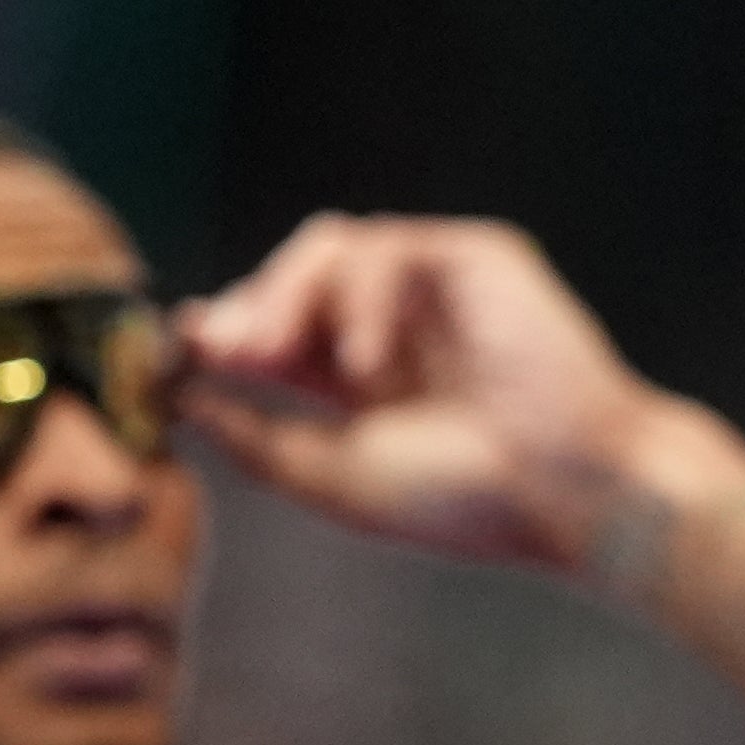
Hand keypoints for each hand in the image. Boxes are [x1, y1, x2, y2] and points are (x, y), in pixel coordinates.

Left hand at [181, 214, 737, 575]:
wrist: (564, 487)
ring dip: (287, 294)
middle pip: (291, 279)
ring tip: (277, 353)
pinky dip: (359, 295)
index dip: (222, 330)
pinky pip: (387, 245)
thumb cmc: (464, 499)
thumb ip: (254, 438)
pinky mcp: (476, 257)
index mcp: (363, 378)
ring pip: (329, 247)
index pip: (274, 328)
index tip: (179, 350)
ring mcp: (438, 289)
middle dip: (247, 311)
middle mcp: (398, 325)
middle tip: (222, 351)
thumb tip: (183, 400)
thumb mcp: (330, 475)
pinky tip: (366, 361)